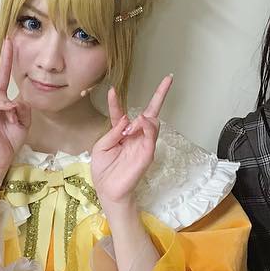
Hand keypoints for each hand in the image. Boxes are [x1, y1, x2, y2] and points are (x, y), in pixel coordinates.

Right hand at [0, 38, 28, 172]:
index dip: (0, 59)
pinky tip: (10, 114)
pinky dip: (4, 107)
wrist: (2, 158)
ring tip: (14, 117)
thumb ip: (22, 106)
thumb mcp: (24, 119)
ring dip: (9, 104)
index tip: (4, 41)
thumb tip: (13, 101)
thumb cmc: (11, 138)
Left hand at [91, 75, 172, 209]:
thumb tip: (126, 119)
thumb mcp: (101, 146)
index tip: (112, 90)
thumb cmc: (103, 171)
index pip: (122, 113)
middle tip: (168, 80)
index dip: (116, 102)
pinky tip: (142, 122)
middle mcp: (135, 137)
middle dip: (160, 96)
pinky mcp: (147, 154)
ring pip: (152, 122)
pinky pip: (151, 137)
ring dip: (146, 116)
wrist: (108, 191)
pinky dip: (148, 127)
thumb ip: (113, 131)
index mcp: (122, 134)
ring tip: (137, 120)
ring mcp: (143, 144)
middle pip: (150, 113)